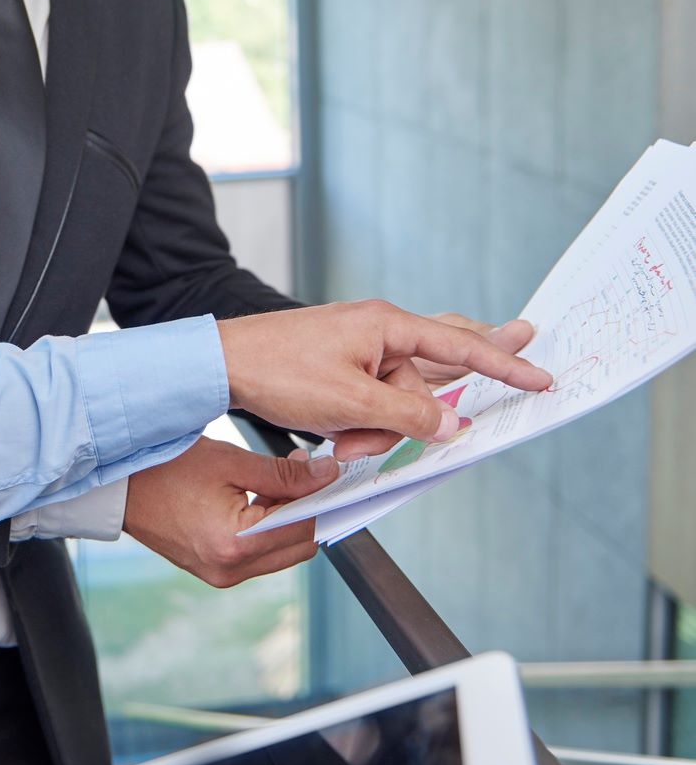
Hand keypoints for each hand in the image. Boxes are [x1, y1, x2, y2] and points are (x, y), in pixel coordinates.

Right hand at [123, 436, 333, 585]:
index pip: (303, 526)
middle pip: (299, 546)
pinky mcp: (215, 572)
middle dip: (306, 510)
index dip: (320, 497)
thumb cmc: (165, 469)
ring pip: (282, 553)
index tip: (328, 472)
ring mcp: (221, 576)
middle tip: (301, 473)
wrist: (119, 489)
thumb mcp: (230, 462)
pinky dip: (266, 530)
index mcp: (235, 543)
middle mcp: (230, 570)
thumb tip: (326, 475)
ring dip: (287, 521)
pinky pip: (259, 556)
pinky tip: (255, 499)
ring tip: (273, 483)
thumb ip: (284, 473)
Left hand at [218, 300, 551, 459]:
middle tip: (402, 416)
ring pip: (398, 401)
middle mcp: (381, 332)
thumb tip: (454, 428)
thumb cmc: (280, 371)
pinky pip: (375, 402)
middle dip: (413, 418)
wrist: (222, 364)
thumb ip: (409, 416)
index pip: (461, 346)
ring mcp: (362, 351)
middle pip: (428, 380)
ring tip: (338, 439)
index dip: (505, 365)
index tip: (543, 375)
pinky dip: (363, 426)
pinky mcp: (344, 369)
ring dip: (374, 431)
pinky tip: (343, 438)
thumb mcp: (350, 403)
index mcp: (388, 325)